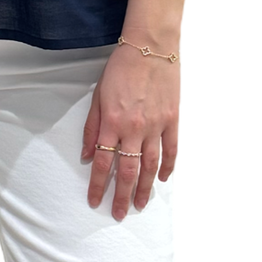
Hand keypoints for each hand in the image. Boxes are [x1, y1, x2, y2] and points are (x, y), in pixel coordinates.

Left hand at [80, 43, 178, 218]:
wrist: (150, 46)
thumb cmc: (120, 68)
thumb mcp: (98, 96)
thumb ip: (92, 128)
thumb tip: (89, 156)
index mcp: (112, 122)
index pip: (104, 163)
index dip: (98, 185)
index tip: (95, 201)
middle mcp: (134, 128)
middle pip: (127, 171)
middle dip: (121, 196)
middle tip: (119, 214)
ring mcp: (155, 125)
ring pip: (150, 165)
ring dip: (144, 188)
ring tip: (140, 204)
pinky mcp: (172, 119)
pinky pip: (171, 149)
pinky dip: (167, 166)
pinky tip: (162, 179)